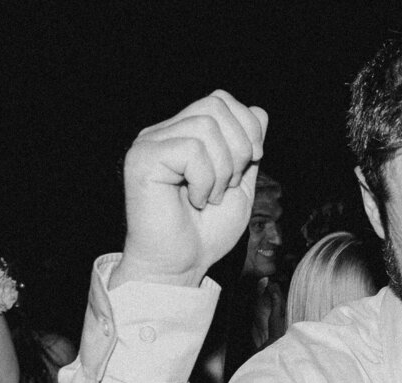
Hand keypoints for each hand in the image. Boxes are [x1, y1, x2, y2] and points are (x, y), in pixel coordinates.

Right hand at [118, 90, 267, 287]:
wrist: (182, 264)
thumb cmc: (207, 231)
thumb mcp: (241, 184)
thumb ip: (249, 148)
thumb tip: (259, 111)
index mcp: (185, 134)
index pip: (222, 100)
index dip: (247, 128)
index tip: (249, 165)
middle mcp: (164, 132)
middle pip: (216, 104)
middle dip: (239, 147)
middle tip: (228, 184)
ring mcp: (150, 142)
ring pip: (205, 126)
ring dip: (222, 169)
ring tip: (210, 196)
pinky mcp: (142, 158)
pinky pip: (191, 150)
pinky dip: (205, 180)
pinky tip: (195, 200)